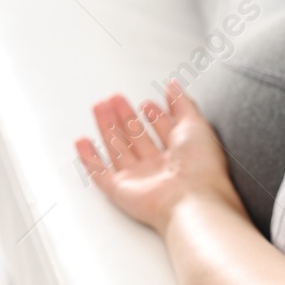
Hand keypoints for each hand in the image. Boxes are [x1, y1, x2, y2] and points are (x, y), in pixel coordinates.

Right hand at [74, 81, 242, 233]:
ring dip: (107, 128)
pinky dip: (89, 159)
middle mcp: (160, 166)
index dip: (155, 115)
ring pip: (118, 149)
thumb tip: (174, 86)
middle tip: (116, 98)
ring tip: (99, 107)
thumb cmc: (201, 166)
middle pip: (137, 137)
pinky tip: (83, 142)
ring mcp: (139, 179)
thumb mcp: (196, 124)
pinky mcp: (121, 191)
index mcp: (181, 152)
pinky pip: (100, 174)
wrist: (192, 198)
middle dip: (125, 117)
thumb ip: (183, 104)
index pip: (164, 130)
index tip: (147, 102)